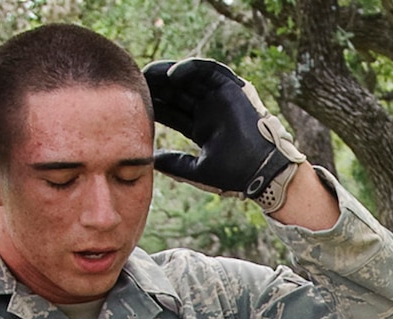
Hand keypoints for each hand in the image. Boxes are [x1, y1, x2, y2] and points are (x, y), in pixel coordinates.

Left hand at [142, 58, 306, 211]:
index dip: (153, 106)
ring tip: (149, 75)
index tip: (132, 105)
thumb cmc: (234, 176)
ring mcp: (220, 99)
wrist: (260, 172)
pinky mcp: (231, 89)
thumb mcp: (196, 170)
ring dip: (168, 74)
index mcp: (202, 128)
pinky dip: (190, 68)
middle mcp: (210, 111)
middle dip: (156, 88)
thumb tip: (150, 161)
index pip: (172, 112)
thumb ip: (174, 163)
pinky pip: (207, 70)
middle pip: (177, 93)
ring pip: (189, 79)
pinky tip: (172, 76)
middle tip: (134, 85)